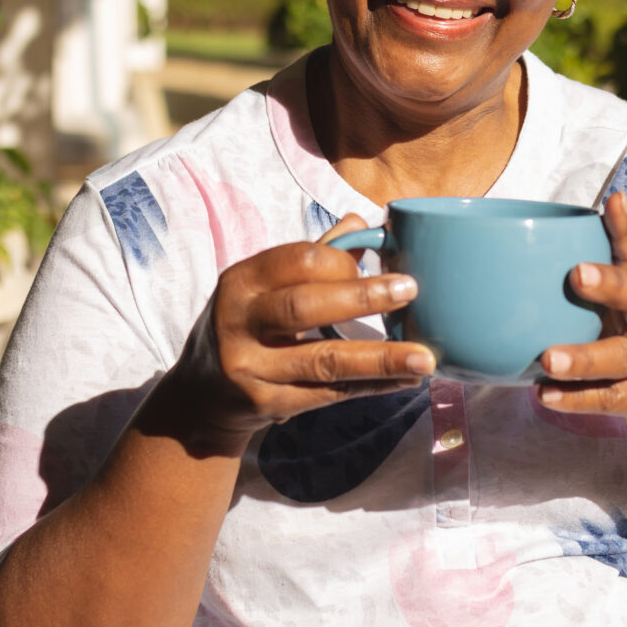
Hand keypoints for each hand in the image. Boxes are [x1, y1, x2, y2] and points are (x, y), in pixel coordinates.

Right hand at [145, 216, 434, 454]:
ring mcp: (250, 367)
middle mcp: (239, 322)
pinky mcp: (267, 404)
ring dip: (380, 358)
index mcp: (242, 281)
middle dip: (363, 298)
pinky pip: (328, 394)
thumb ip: (310, 257)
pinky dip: (371, 387)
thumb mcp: (262, 288)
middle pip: (304, 306)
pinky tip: (403, 381)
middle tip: (412, 291)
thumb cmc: (246, 327)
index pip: (298, 260)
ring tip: (425, 358)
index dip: (343, 263)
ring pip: (323, 360)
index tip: (381, 268)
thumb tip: (363, 222)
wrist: (201, 395)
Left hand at [536, 192, 626, 448]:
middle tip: (576, 274)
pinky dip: (576, 398)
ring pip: (623, 358)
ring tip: (548, 359)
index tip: (612, 203)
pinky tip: (544, 395)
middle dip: (611, 284)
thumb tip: (590, 211)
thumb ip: (610, 267)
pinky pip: (610, 399)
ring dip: (585, 358)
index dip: (625, 228)